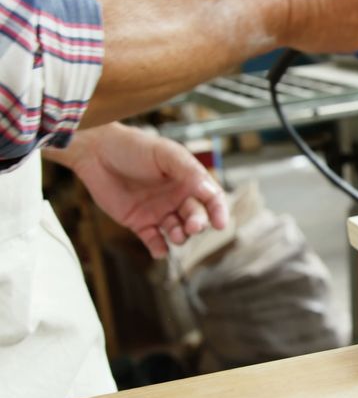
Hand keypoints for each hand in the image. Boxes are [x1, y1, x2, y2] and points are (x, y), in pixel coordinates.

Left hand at [45, 123, 228, 258]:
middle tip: (192, 226)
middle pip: (197, 217)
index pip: (211, 199)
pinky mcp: (140, 223)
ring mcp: (159, 211)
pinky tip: (160, 251)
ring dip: (181, 237)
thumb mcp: (166, 154)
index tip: (221, 224)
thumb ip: (188, 170)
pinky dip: (159, 249)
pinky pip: (154, 240)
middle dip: (198, 224)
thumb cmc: (134, 147)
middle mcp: (177, 197)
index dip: (219, 211)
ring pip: (179, 231)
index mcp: (188, 180)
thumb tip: (209, 191)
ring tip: (176, 235)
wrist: (96, 152)